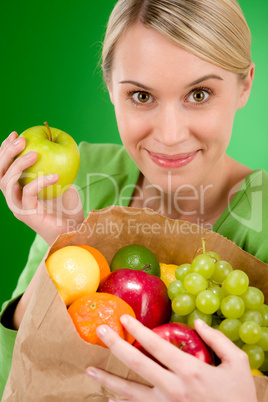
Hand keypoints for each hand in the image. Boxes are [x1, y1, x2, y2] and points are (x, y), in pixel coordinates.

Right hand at [0, 131, 83, 244]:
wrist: (75, 232)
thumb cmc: (68, 209)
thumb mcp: (61, 182)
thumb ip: (53, 167)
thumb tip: (56, 144)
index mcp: (18, 190)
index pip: (4, 167)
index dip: (5, 150)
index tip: (15, 133)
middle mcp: (14, 199)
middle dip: (6, 153)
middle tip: (21, 139)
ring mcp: (19, 208)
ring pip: (7, 184)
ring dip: (18, 165)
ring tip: (34, 153)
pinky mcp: (28, 216)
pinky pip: (29, 194)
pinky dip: (40, 182)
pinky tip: (55, 175)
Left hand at [86, 316, 256, 401]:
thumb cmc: (239, 398)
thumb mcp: (237, 364)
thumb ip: (217, 340)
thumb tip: (197, 322)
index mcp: (190, 370)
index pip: (156, 345)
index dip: (138, 330)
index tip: (123, 319)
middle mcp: (173, 388)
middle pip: (137, 363)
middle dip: (115, 346)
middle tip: (99, 332)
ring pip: (130, 392)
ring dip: (108, 379)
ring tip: (90, 369)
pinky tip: (109, 400)